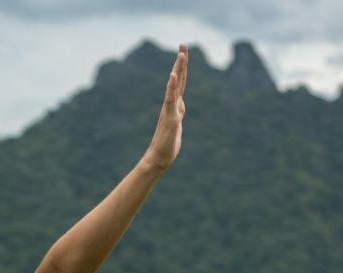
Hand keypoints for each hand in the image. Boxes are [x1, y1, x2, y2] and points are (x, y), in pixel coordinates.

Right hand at [142, 43, 188, 169]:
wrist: (159, 158)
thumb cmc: (167, 143)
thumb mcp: (177, 123)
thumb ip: (178, 111)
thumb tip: (180, 104)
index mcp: (175, 105)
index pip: (181, 82)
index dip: (183, 67)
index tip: (183, 51)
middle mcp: (172, 104)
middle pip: (179, 78)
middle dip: (181, 61)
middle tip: (183, 43)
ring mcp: (170, 110)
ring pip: (176, 86)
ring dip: (179, 69)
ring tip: (181, 54)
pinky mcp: (170, 118)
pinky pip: (170, 99)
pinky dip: (172, 86)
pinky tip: (173, 75)